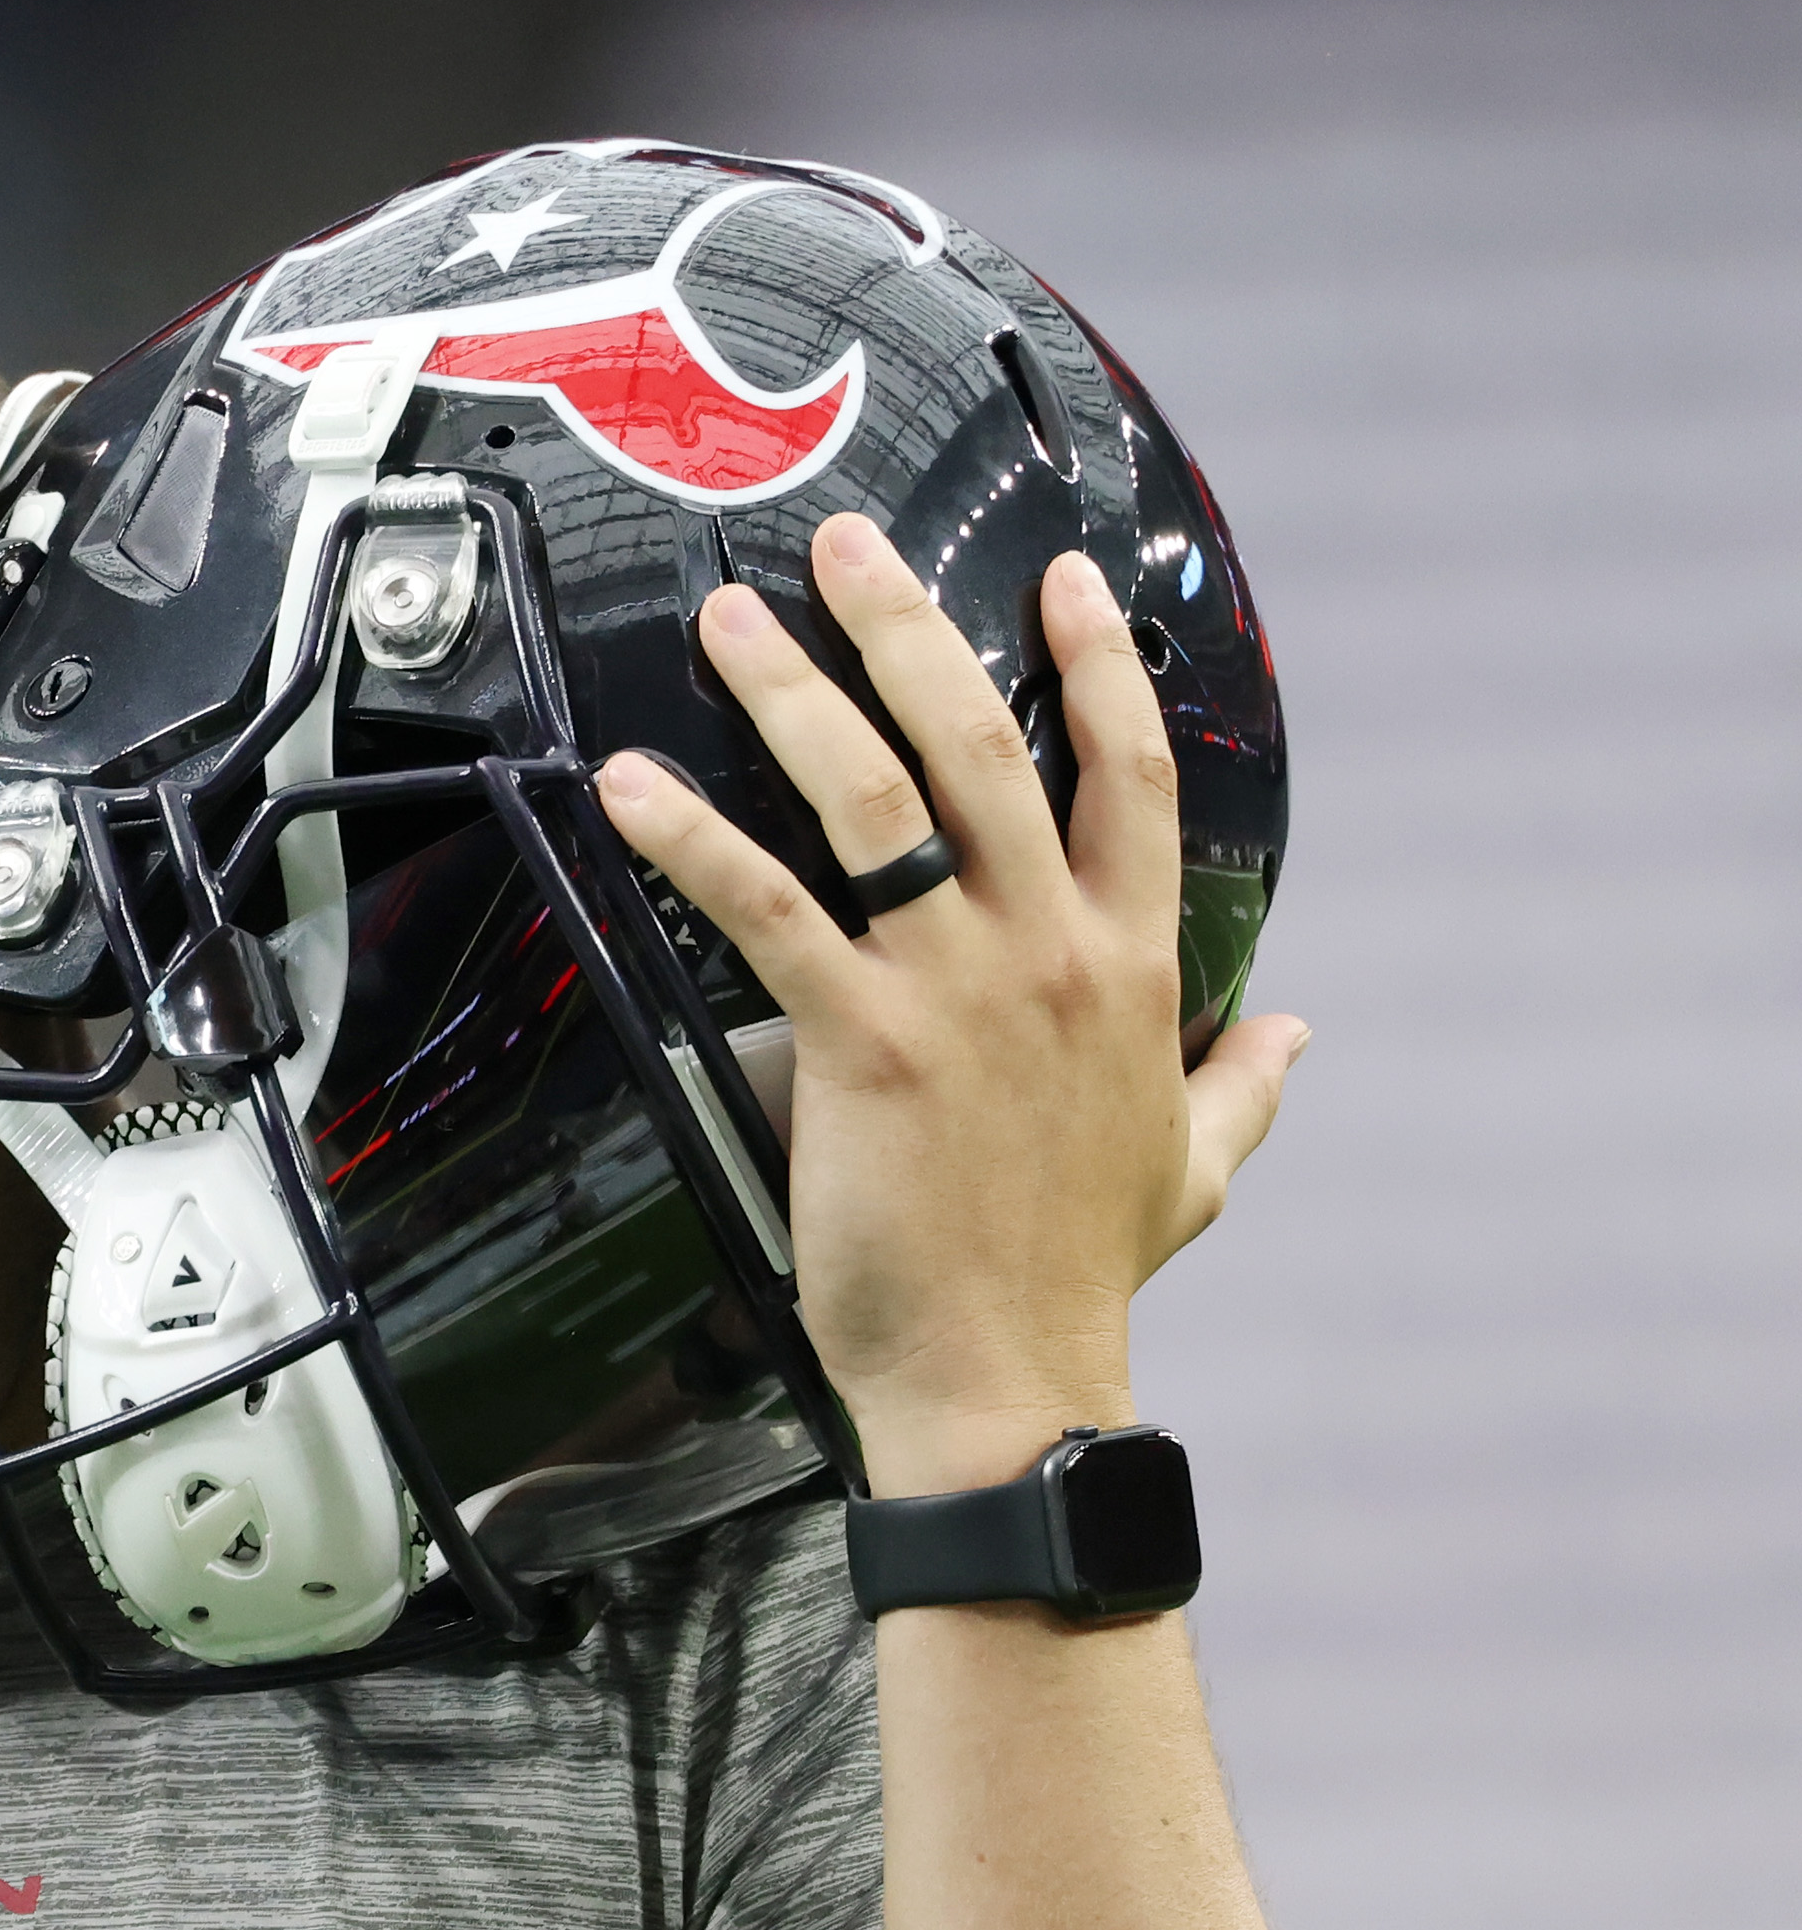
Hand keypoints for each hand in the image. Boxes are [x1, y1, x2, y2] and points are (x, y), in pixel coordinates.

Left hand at [597, 517, 1308, 1494]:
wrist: (1010, 1381)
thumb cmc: (1081, 1278)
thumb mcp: (1194, 1168)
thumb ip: (1243, 1086)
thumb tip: (1297, 1035)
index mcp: (1132, 968)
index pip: (1131, 777)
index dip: (1097, 667)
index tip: (1062, 581)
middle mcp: (1055, 955)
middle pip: (988, 745)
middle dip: (912, 631)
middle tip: (848, 547)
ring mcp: (964, 990)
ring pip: (877, 798)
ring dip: (793, 694)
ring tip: (735, 619)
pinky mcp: (871, 1042)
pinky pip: (769, 908)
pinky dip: (693, 835)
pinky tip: (631, 785)